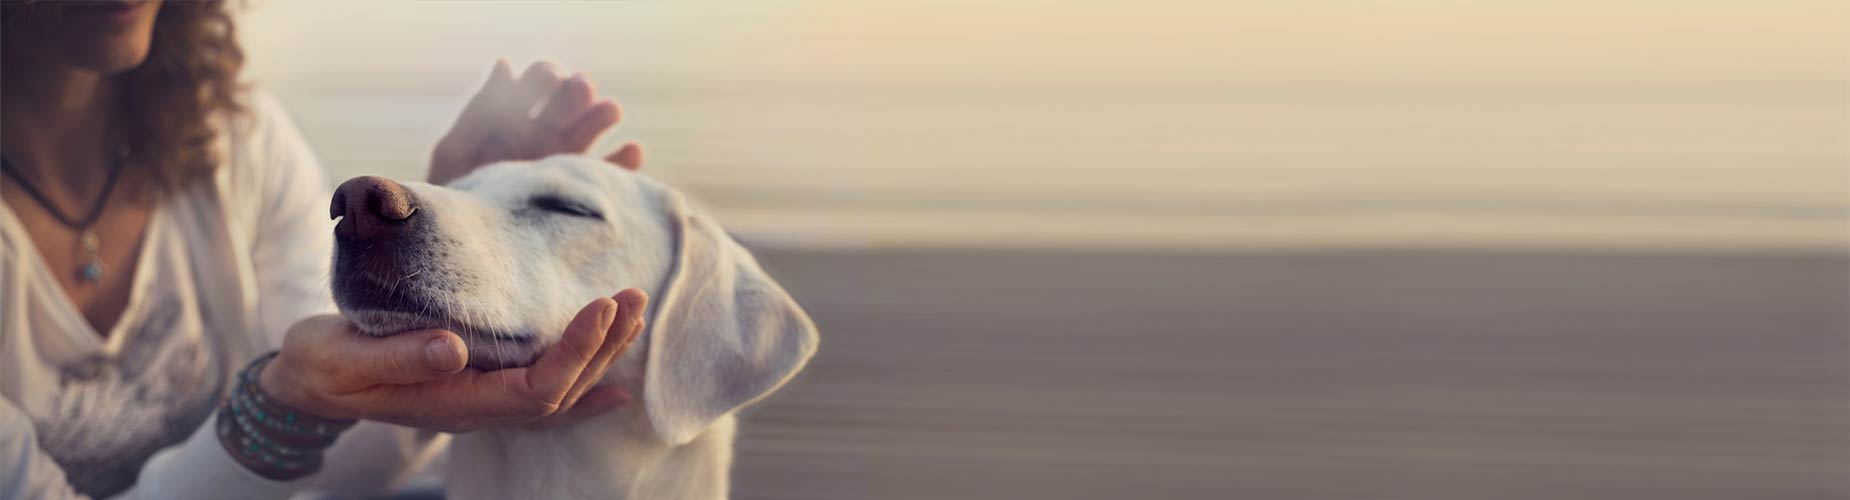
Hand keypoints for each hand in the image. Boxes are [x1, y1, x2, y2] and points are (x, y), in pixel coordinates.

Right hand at [259, 290, 648, 431]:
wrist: (307, 381)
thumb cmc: (323, 365)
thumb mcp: (344, 359)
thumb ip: (397, 357)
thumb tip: (452, 347)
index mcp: (455, 402)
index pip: (536, 388)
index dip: (576, 351)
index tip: (602, 305)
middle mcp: (480, 407)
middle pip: (562, 389)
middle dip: (603, 344)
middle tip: (634, 294)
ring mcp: (484, 400)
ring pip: (560, 389)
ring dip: (601, 353)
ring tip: (634, 311)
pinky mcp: (482, 383)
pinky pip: (545, 392)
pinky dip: (584, 385)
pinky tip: (617, 383)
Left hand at [429, 60, 643, 184]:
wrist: (468, 250)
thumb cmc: (455, 199)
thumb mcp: (457, 152)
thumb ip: (480, 111)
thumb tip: (505, 64)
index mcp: (515, 117)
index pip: (539, 82)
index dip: (546, 75)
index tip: (549, 79)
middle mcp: (545, 134)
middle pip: (570, 101)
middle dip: (577, 91)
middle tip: (580, 90)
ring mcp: (566, 162)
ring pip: (593, 129)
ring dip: (603, 114)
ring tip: (609, 111)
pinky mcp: (584, 192)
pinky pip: (611, 174)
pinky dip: (625, 162)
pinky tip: (632, 151)